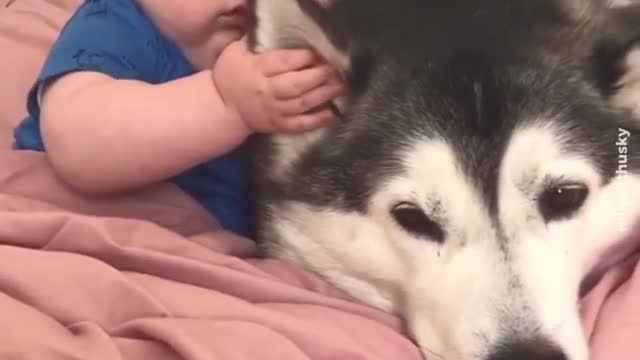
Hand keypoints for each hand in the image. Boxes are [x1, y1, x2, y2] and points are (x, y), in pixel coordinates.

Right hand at [213, 37, 343, 133]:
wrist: (223, 108)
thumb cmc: (231, 75)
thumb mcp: (235, 52)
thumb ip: (254, 40)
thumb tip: (272, 25)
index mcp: (257, 69)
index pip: (283, 62)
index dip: (304, 58)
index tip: (319, 53)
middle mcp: (267, 91)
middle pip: (296, 84)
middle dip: (318, 76)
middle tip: (335, 70)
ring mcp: (274, 110)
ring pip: (301, 104)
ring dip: (323, 95)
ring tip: (339, 86)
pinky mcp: (278, 125)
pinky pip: (299, 125)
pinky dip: (316, 121)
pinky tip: (331, 114)